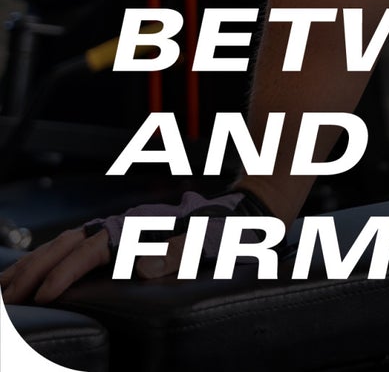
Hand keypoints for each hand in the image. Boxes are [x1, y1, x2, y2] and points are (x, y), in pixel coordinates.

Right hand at [0, 188, 268, 304]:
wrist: (242, 213)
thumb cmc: (225, 232)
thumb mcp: (208, 242)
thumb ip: (178, 253)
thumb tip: (143, 266)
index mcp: (142, 226)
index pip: (94, 247)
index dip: (67, 271)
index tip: (43, 294)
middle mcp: (126, 223)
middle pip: (71, 242)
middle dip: (36, 268)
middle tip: (6, 296)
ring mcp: (123, 227)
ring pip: (69, 242)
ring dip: (36, 263)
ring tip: (5, 287)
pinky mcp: (122, 236)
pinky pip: (78, 246)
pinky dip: (51, 258)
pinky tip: (35, 272)